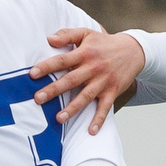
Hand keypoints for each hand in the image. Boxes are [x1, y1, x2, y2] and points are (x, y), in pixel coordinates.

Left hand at [28, 28, 145, 134]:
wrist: (134, 50)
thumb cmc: (104, 43)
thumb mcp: (86, 33)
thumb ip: (67, 35)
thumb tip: (48, 38)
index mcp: (84, 53)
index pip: (62, 60)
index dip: (47, 67)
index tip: (32, 74)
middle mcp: (93, 68)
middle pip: (70, 80)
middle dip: (54, 90)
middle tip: (37, 99)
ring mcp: (103, 81)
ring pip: (85, 96)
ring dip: (72, 108)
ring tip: (59, 118)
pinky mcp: (112, 91)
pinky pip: (105, 108)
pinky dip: (99, 120)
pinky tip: (90, 131)